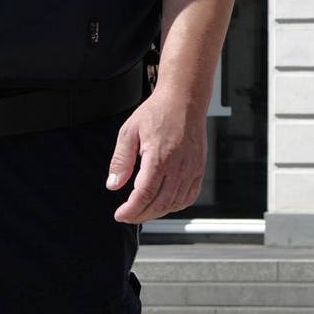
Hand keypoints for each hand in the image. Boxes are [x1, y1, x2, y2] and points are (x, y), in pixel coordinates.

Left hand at [106, 88, 207, 222]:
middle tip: (128, 215)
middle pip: (159, 204)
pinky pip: (189, 196)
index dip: (131, 210)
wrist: (184, 99)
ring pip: (174, 203)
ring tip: (143, 209)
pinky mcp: (199, 168)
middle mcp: (179, 166)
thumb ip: (121, 160)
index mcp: (159, 157)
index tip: (120, 214)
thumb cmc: (158, 112)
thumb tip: (113, 184)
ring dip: (157, 212)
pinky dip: (176, 205)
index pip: (144, 195)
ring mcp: (192, 169)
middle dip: (141, 215)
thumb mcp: (129, 132)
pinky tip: (164, 203)